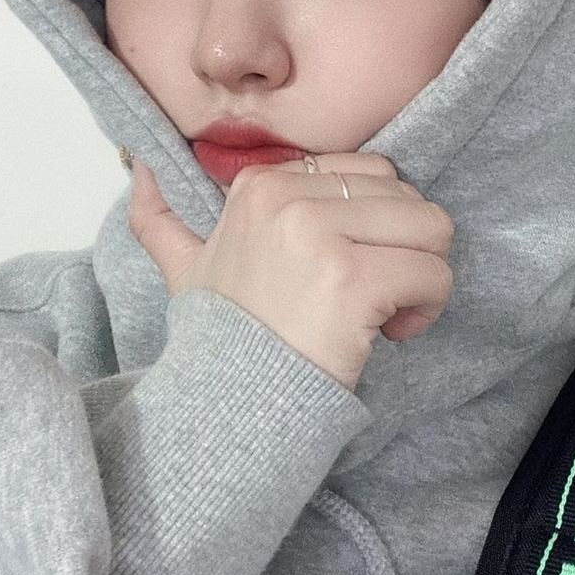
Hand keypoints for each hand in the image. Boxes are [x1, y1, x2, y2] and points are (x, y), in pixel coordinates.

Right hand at [128, 153, 453, 388]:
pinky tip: (392, 333)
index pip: (374, 173)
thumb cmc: (223, 338)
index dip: (378, 225)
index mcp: (262, 185)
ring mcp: (320, 237)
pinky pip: (433, 274)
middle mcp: (288, 199)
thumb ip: (163, 219)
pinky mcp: (352, 280)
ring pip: (432, 228)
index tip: (349, 271)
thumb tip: (141, 169)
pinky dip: (428, 307)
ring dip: (424, 275)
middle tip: (374, 296)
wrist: (228, 406)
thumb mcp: (183, 269)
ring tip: (387, 312)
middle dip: (408, 249)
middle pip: (409, 198)